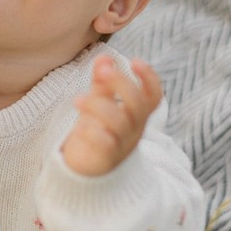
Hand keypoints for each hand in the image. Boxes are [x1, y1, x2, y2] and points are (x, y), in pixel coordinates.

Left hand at [61, 55, 161, 176]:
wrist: (88, 172)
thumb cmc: (98, 132)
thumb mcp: (102, 104)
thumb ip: (103, 82)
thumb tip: (104, 57)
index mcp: (136, 114)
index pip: (153, 96)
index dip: (149, 78)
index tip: (134, 60)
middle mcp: (133, 129)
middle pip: (138, 105)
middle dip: (121, 84)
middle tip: (102, 72)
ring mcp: (121, 144)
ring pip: (119, 122)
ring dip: (98, 105)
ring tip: (77, 100)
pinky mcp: (105, 158)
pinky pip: (104, 143)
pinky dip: (92, 131)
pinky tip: (80, 127)